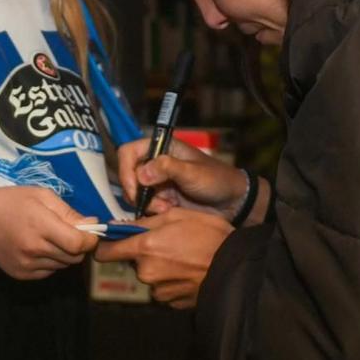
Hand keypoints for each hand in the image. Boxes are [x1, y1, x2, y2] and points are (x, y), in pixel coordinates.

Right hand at [0, 186, 101, 279]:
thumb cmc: (12, 201)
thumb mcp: (42, 196)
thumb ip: (68, 212)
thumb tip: (93, 224)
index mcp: (40, 226)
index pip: (77, 244)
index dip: (90, 240)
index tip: (91, 233)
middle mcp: (34, 249)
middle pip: (73, 257)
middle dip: (79, 247)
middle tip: (72, 233)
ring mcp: (26, 265)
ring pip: (62, 266)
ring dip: (64, 254)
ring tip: (51, 238)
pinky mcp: (21, 274)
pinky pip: (49, 272)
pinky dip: (51, 262)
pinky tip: (39, 248)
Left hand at [93, 208, 233, 308]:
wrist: (235, 268)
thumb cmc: (208, 235)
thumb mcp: (177, 215)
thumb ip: (145, 221)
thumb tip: (122, 226)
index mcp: (144, 247)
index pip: (105, 253)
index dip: (105, 246)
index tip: (109, 241)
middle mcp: (146, 273)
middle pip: (132, 262)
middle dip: (144, 253)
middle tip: (167, 242)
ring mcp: (158, 291)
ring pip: (150, 275)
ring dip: (159, 267)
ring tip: (183, 257)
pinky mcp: (171, 303)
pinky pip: (164, 288)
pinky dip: (171, 280)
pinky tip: (188, 272)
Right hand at [118, 135, 254, 220]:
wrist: (233, 203)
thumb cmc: (216, 180)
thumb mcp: (193, 172)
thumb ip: (167, 168)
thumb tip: (141, 173)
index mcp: (162, 148)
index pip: (129, 152)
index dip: (126, 169)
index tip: (134, 189)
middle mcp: (156, 163)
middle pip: (129, 175)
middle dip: (138, 193)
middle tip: (155, 204)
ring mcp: (158, 182)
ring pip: (136, 194)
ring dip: (148, 204)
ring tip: (167, 208)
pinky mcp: (162, 199)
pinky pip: (146, 206)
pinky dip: (154, 211)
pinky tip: (169, 212)